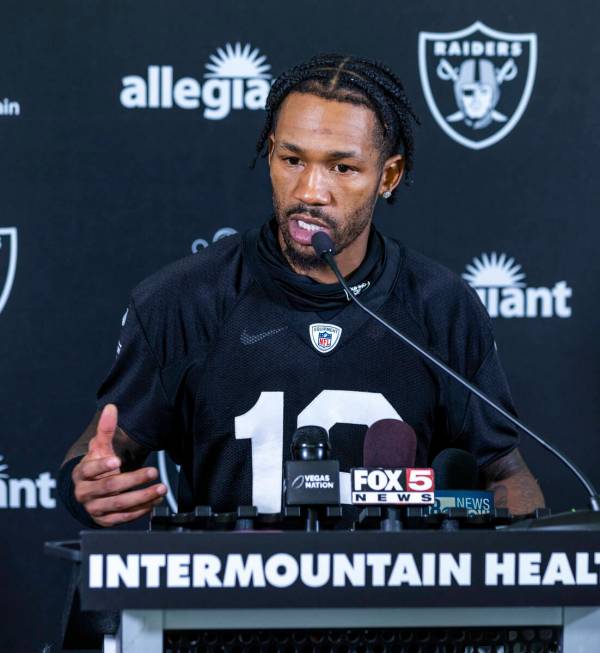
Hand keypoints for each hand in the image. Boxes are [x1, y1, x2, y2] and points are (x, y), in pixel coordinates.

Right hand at [72, 404, 166, 525]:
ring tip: (161, 488)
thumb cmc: (95, 467)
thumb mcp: (99, 448)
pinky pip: (124, 517)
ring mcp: (95, 508)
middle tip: (154, 471)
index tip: (117, 460)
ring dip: (142, 497)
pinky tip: (155, 502)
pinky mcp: (105, 520)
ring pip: (119, 504)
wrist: (87, 494)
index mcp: (81, 474)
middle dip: (133, 479)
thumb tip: (111, 407)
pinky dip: (140, 511)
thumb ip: (105, 429)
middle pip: (109, 487)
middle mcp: (85, 493)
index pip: (89, 470)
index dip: (102, 466)